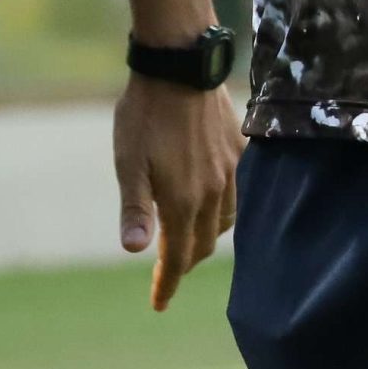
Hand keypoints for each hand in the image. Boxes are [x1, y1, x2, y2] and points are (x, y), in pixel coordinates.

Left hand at [113, 74, 243, 310]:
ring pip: (225, 221)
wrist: (181, 65)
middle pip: (202, 245)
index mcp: (183, 200)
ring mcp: (230, 170)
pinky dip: (225, 208)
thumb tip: (133, 251)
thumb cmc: (146, 114)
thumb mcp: (129, 162)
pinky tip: (214, 198)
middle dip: (184, 263)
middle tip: (167, 272)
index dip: (167, 283)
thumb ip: (135, 208)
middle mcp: (213, 192)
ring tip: (190, 239)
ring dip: (206, 238)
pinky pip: (239, 191)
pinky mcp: (238, 149)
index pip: (178, 257)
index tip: (158, 303)